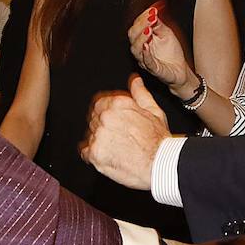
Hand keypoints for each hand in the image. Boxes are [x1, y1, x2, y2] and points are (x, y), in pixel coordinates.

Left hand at [81, 75, 168, 190]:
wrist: (160, 164)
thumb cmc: (159, 140)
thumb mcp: (154, 111)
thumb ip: (140, 94)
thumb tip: (135, 80)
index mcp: (117, 104)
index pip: (99, 103)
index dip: (106, 112)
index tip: (114, 121)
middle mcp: (105, 117)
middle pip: (93, 119)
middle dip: (103, 126)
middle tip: (119, 137)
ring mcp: (98, 136)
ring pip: (90, 135)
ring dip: (99, 140)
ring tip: (117, 148)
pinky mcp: (94, 154)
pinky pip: (85, 152)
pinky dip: (93, 155)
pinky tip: (108, 156)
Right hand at [128, 3, 194, 98]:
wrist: (180, 70)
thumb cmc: (171, 52)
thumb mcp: (166, 33)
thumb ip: (159, 23)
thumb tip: (153, 11)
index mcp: (142, 38)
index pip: (137, 25)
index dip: (143, 17)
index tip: (152, 10)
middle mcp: (140, 49)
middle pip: (132, 35)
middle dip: (141, 25)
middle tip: (151, 18)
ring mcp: (145, 60)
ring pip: (136, 49)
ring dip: (141, 38)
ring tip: (148, 30)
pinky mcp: (153, 69)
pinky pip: (146, 62)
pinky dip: (145, 54)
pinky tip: (146, 46)